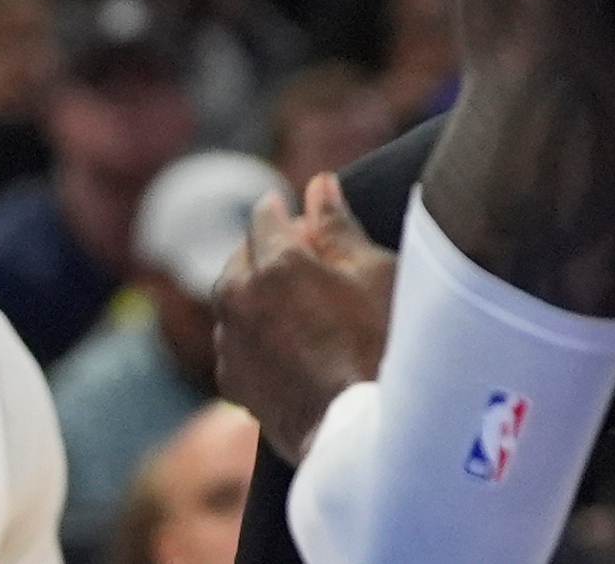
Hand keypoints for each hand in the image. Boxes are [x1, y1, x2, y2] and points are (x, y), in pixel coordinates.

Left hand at [214, 173, 396, 462]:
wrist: (363, 430)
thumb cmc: (383, 342)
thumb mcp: (374, 272)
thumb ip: (338, 225)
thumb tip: (319, 184)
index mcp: (276, 263)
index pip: (264, 216)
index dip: (287, 210)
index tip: (305, 214)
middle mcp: (240, 299)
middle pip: (242, 257)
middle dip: (269, 251)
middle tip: (312, 259)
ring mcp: (230, 343)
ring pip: (233, 301)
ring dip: (258, 293)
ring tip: (303, 304)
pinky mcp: (231, 380)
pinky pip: (235, 339)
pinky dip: (254, 330)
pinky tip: (291, 341)